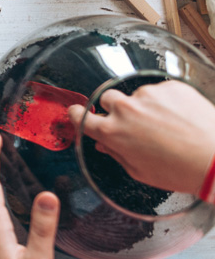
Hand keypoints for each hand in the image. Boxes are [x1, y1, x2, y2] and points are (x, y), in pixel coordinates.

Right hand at [69, 80, 214, 194]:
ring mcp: (148, 95)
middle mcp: (126, 109)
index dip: (78, 115)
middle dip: (116, 109)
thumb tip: (104, 143)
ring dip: (146, 106)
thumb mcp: (140, 172)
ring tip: (168, 124)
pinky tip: (180, 117)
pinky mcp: (169, 86)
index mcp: (113, 133)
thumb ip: (117, 154)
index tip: (79, 114)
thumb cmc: (180, 170)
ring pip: (137, 95)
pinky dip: (167, 101)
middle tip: (135, 122)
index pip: (81, 116)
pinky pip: (161, 90)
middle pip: (107, 99)